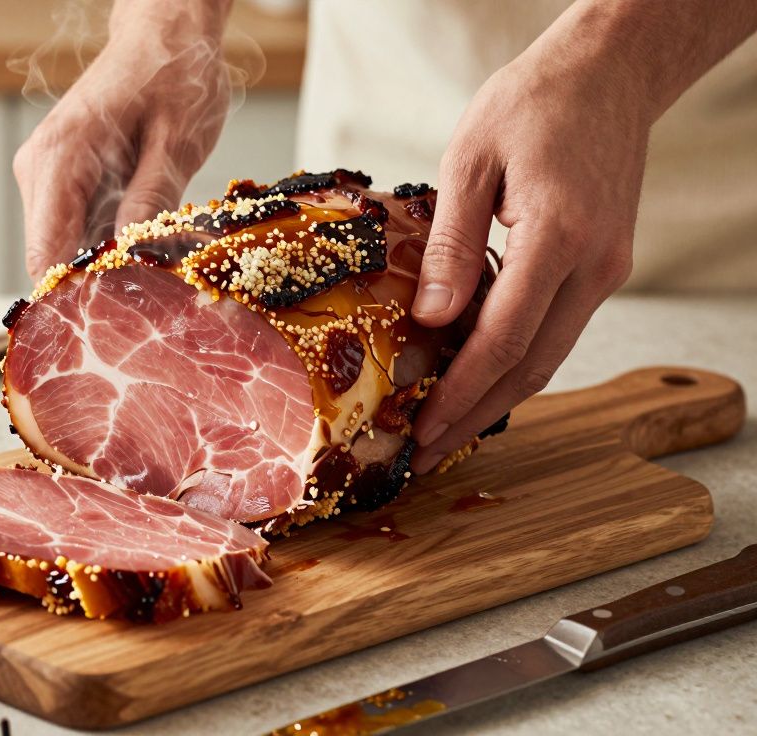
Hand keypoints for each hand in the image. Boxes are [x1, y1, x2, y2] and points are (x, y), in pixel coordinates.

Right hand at [14, 2, 233, 278]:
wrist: (164, 32)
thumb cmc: (174, 75)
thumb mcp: (176, 144)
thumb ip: (148, 204)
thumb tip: (130, 263)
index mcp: (59, 160)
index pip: (45, 256)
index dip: (75, 299)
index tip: (117, 322)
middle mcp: (39, 170)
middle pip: (52, 259)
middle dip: (96, 285)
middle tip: (150, 301)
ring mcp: (46, 174)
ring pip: (65, 247)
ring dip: (105, 264)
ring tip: (154, 269)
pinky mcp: (62, 177)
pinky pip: (77, 226)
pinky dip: (108, 242)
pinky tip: (145, 243)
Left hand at [407, 20, 649, 473]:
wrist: (608, 72)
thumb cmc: (532, 102)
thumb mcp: (468, 160)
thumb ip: (448, 245)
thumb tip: (429, 321)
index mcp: (559, 237)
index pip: (504, 340)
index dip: (461, 393)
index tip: (422, 430)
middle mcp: (594, 264)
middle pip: (532, 366)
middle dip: (476, 417)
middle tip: (426, 455)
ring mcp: (606, 268)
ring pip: (549, 354)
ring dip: (497, 397)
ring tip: (445, 428)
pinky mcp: (602, 264)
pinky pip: (556, 328)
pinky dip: (516, 360)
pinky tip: (477, 376)